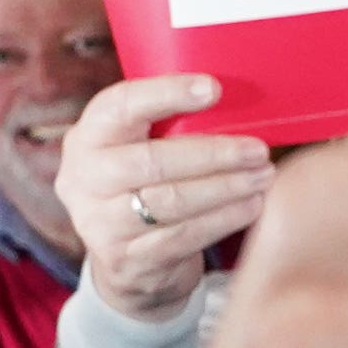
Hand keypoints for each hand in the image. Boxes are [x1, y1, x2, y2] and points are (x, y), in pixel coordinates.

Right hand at [61, 76, 272, 322]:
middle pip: (153, 161)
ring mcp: (100, 223)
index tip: (213, 88)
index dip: (165, 93)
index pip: (120, 106)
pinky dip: (224, 219)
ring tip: (263, 176)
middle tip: (258, 150)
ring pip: (171, 202)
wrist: (123, 259)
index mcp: (88, 137)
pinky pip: (183, 236)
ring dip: (226, 188)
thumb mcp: (138, 147)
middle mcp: (83, 178)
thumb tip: (235, 98)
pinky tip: (252, 205)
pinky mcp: (125, 259)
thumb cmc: (144, 183)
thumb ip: (168, 123)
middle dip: (214, 154)